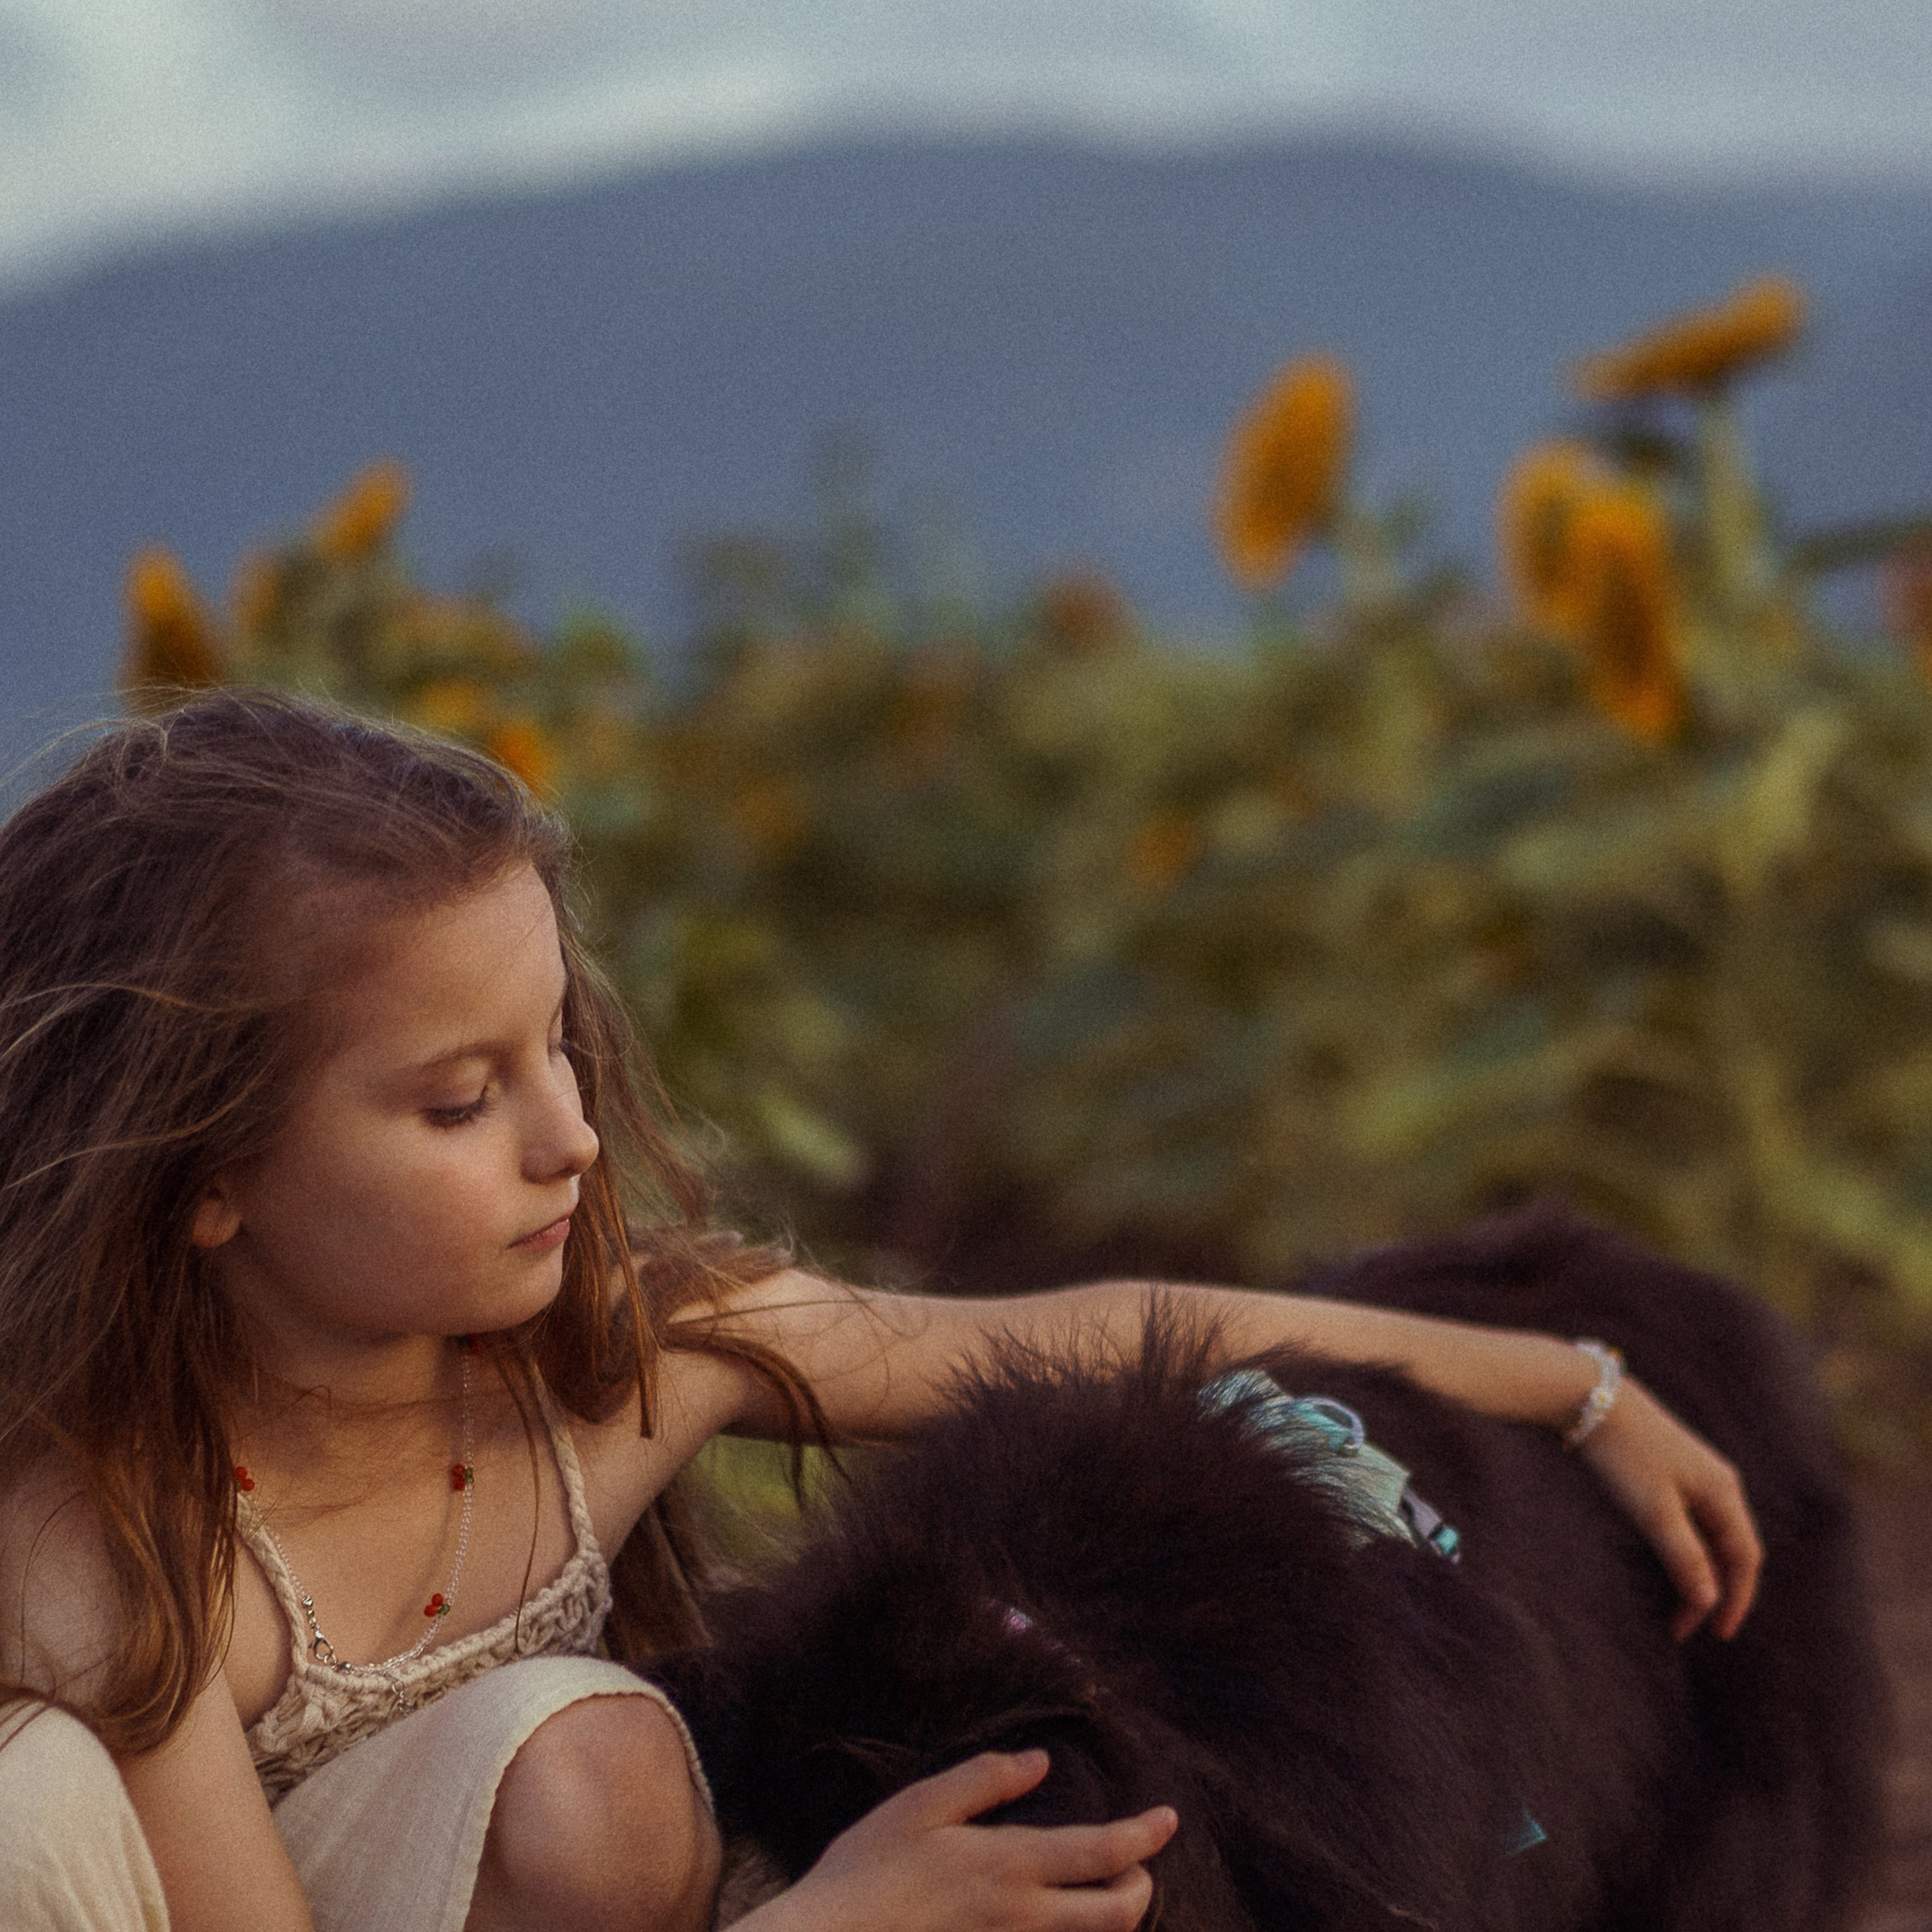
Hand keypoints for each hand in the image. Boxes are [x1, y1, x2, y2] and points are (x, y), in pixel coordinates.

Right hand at [749, 1750, 1177, 1931]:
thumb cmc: (868, 1871)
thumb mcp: (921, 1806)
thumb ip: (984, 1780)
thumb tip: (1039, 1761)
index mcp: (1010, 1865)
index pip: (1102, 1851)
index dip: (1144, 1834)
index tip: (1169, 1817)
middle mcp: (1024, 1918)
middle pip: (1117, 1913)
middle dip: (1140, 1886)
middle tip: (1140, 1863)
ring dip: (1112, 1916)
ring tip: (1109, 1889)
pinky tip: (1059, 1917)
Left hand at [1575, 1375, 1762, 1640]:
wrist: (1591, 1400)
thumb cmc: (1625, 1455)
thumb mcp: (1654, 1512)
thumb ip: (1685, 1557)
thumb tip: (1710, 1601)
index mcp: (1724, 1492)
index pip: (1745, 1558)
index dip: (1736, 1599)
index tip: (1716, 1634)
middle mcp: (1718, 1483)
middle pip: (1729, 1550)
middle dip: (1713, 1592)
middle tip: (1687, 1628)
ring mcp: (1695, 1475)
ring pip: (1707, 1536)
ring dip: (1695, 1573)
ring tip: (1675, 1609)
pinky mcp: (1670, 1471)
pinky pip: (1689, 1521)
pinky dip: (1682, 1550)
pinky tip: (1667, 1566)